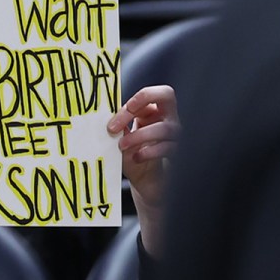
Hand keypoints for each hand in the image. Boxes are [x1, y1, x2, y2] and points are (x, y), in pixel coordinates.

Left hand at [107, 85, 178, 218]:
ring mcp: (174, 136)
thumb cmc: (135, 159)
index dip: (134, 99)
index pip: (148, 95)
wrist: (147, 185)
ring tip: (122, 146)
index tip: (116, 113)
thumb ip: (118, 127)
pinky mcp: (175, 154)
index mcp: (152, 113)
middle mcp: (167, 120)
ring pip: (165, 127)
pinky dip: (149, 152)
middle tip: (124, 115)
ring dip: (140, 135)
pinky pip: (167, 148)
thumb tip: (103, 115)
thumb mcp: (122, 141)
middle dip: (143, 101)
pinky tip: (136, 158)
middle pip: (167, 94)